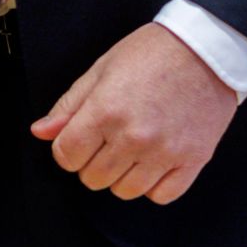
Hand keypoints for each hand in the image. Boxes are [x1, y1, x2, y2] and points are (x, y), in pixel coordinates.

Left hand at [29, 22, 237, 202]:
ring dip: (121, 175)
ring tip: (130, 148)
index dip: (66, 149)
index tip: (77, 139)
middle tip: (106, 138)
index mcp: (105, 110)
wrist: (205, 49)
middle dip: (92, 161)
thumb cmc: (151, 53)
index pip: (67, 156)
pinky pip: (161, 196)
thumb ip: (69, 105)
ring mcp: (165, 153)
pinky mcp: (192, 162)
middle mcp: (133, 137)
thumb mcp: (101, 69)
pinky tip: (153, 160)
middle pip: (93, 178)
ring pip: (125, 191)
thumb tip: (41, 132)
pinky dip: (153, 185)